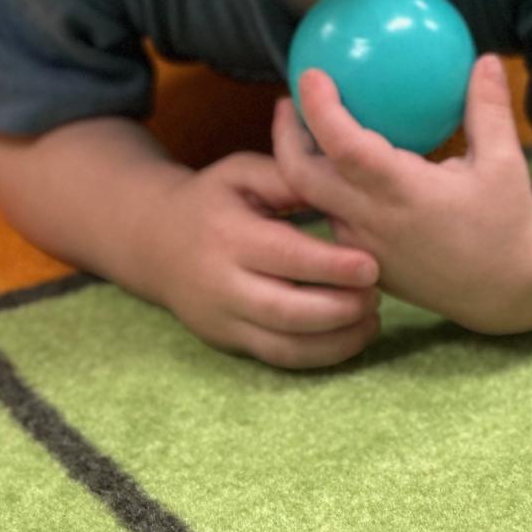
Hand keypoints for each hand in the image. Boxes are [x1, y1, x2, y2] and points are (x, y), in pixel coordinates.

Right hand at [146, 152, 381, 368]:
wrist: (153, 241)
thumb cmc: (211, 199)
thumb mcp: (241, 172)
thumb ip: (287, 178)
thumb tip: (338, 186)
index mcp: (228, 235)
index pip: (285, 257)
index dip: (331, 266)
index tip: (372, 266)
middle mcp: (221, 284)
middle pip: (286, 311)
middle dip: (340, 309)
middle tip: (378, 294)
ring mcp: (222, 320)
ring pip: (285, 346)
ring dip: (337, 340)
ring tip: (372, 318)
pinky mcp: (228, 342)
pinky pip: (279, 359)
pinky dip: (321, 356)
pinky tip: (352, 337)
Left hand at [272, 57, 531, 334]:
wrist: (502, 292)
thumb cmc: (505, 224)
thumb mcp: (505, 165)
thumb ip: (488, 110)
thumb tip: (486, 58)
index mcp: (403, 193)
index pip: (344, 146)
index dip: (320, 109)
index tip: (311, 75)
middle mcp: (371, 221)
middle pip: (300, 175)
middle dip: (285, 133)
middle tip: (289, 99)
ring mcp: (360, 246)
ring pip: (311, 200)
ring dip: (299, 162)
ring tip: (306, 127)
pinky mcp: (360, 262)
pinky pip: (329, 219)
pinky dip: (323, 189)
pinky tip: (335, 168)